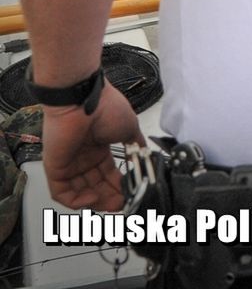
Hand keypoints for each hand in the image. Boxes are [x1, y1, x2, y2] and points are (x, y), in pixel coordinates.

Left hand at [42, 80, 144, 210]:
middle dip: (111, 197)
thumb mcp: (130, 128)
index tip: (132, 193)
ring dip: (98, 201)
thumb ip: (136, 146)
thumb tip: (146, 156)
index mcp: (98, 149)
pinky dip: (79, 201)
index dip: (120, 186)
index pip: (108, 175)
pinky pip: (63, 193)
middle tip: (125, 203)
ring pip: (81, 193)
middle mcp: (83, 158)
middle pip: (96, 186)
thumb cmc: (106, 108)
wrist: (84, 99)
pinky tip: (95, 197)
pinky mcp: (55, 169)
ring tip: (114, 203)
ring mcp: (68, 164)